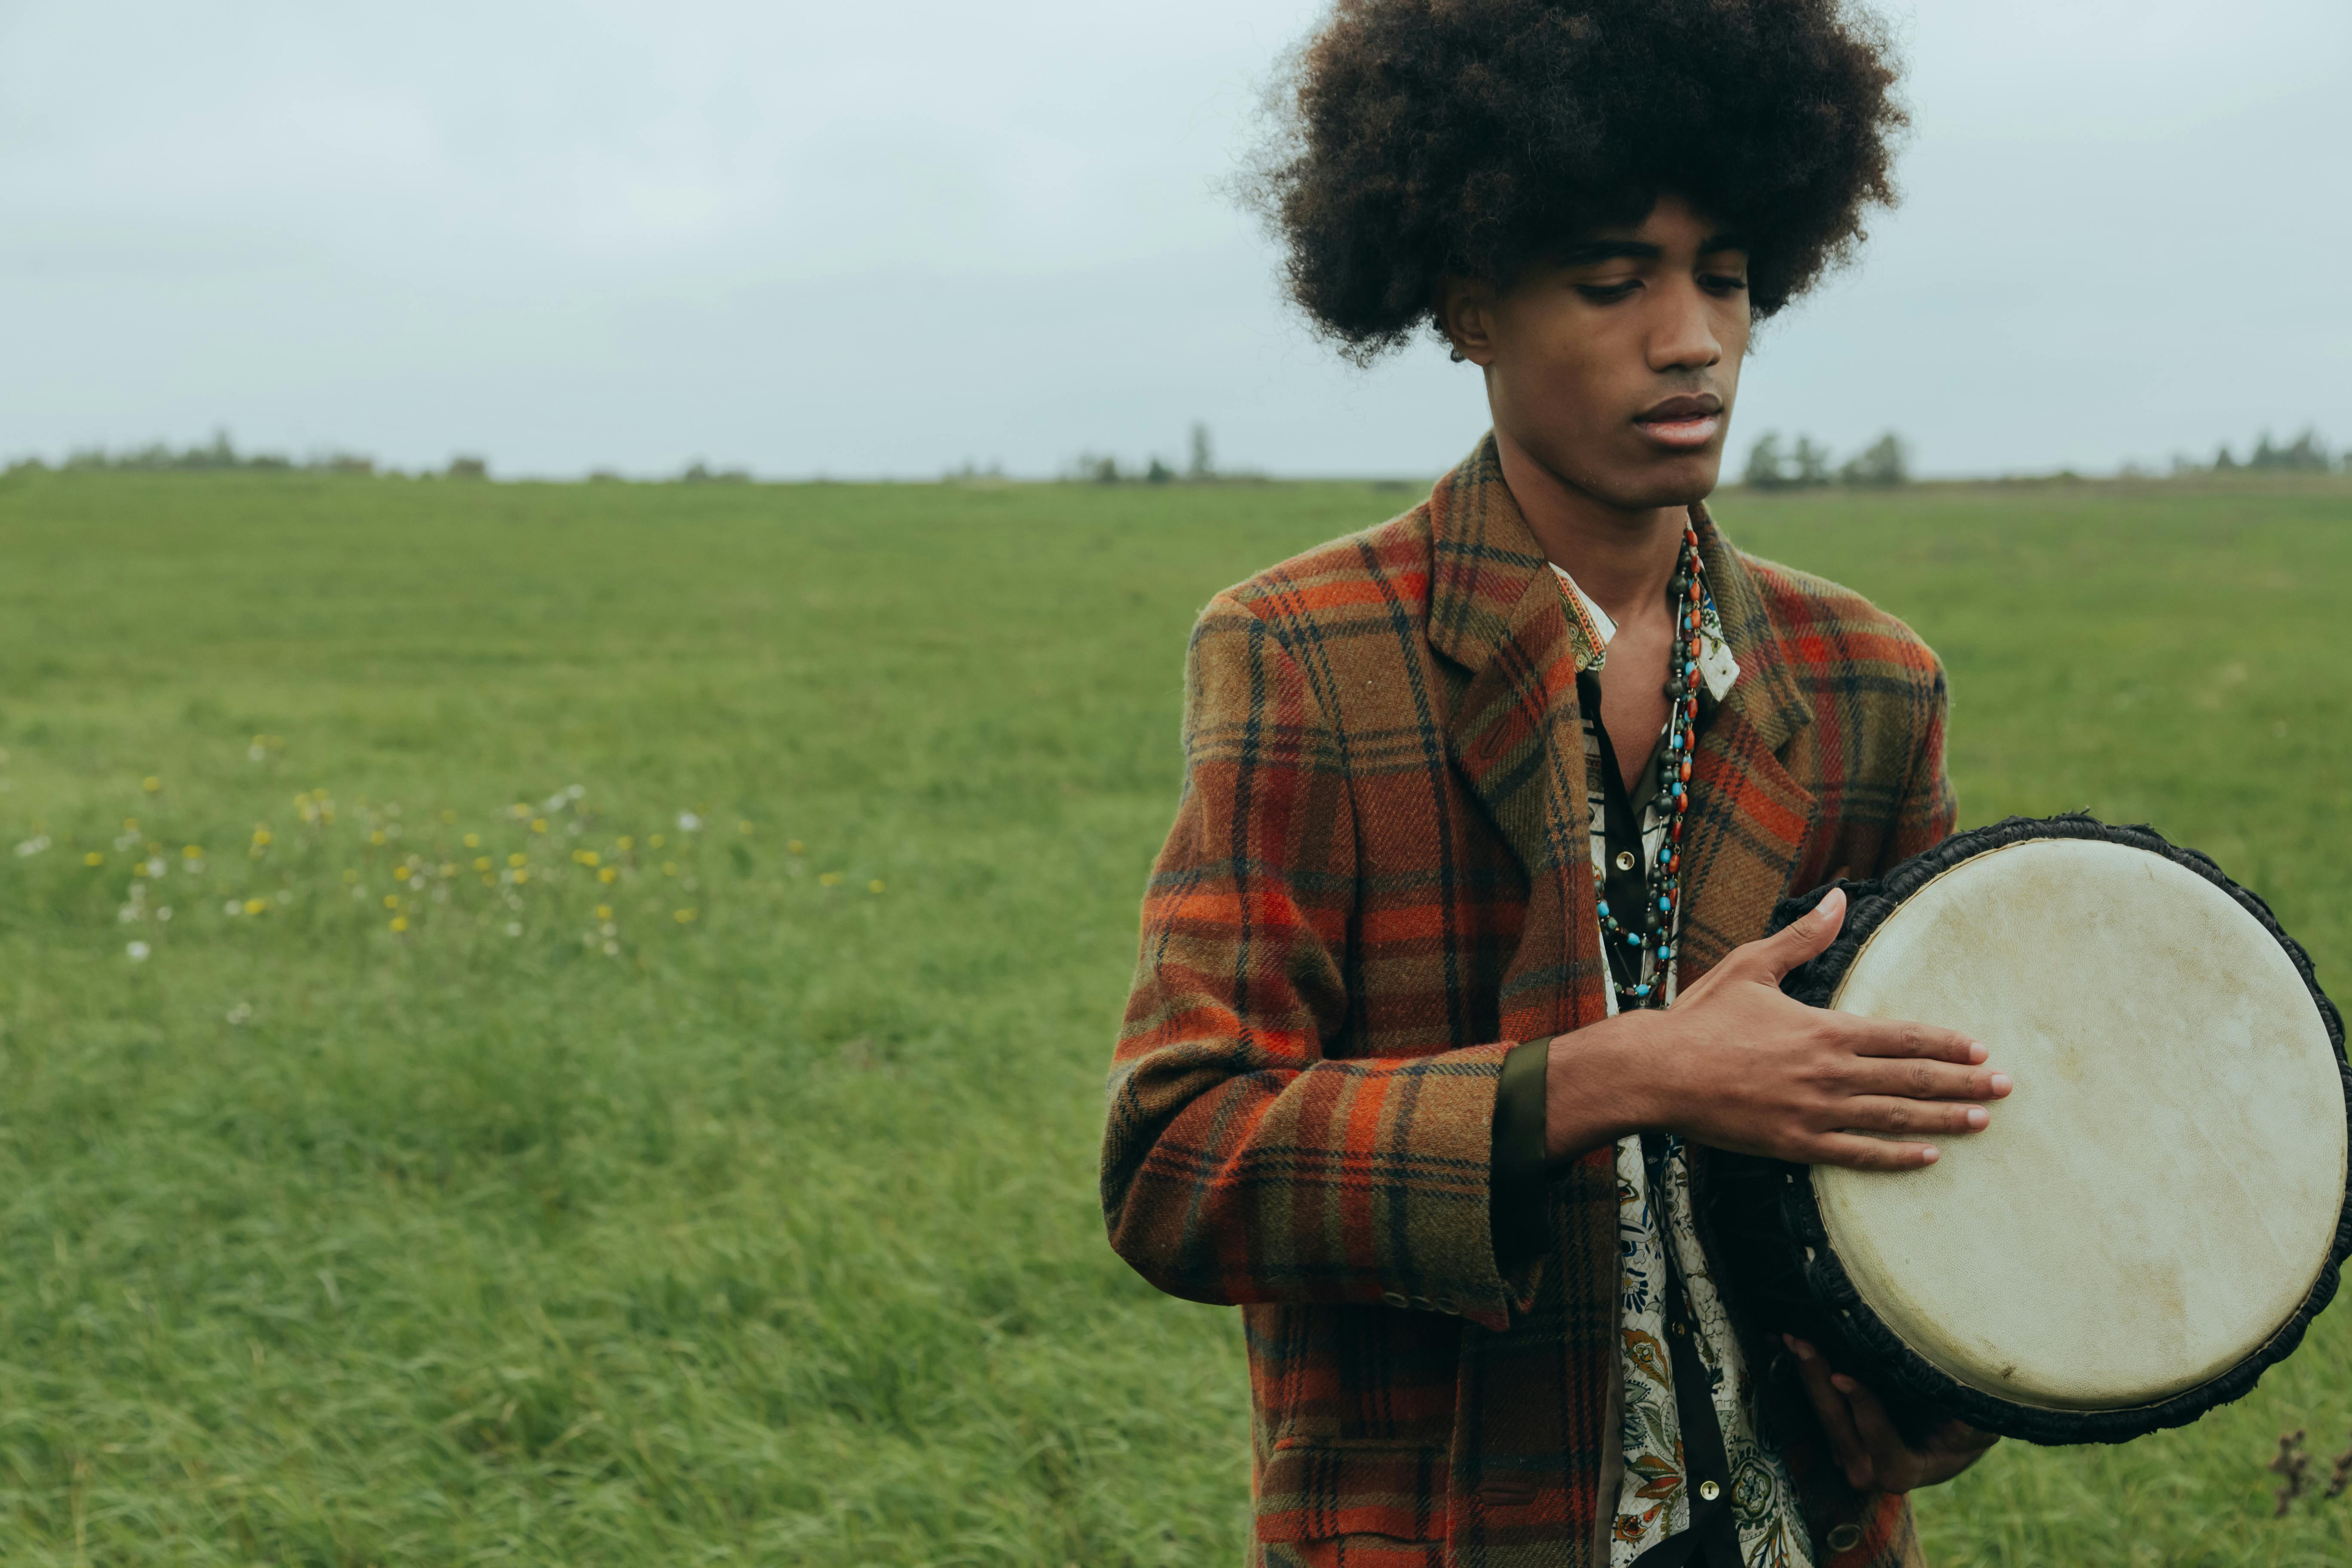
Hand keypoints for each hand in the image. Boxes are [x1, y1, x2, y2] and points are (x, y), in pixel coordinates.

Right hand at [1543, 887, 2012, 1165]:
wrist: (1656, 1073)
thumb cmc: (1700, 1018)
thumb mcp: (1751, 966)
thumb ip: (1802, 939)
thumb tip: (1837, 899)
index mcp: (1823, 1029)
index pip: (1902, 1037)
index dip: (1946, 1044)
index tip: (1982, 1049)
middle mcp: (1829, 1074)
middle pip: (1910, 1080)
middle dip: (1963, 1083)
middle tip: (2006, 1089)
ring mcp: (1814, 1113)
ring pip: (1893, 1118)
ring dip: (1942, 1120)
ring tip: (1981, 1121)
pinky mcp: (1794, 1145)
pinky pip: (1857, 1155)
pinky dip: (1895, 1157)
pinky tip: (1926, 1158)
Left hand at [1785, 1336, 1997, 1491]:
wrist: (1949, 1424)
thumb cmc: (1967, 1427)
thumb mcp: (1979, 1426)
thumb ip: (1970, 1423)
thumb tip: (1962, 1400)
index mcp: (1905, 1470)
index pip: (1884, 1451)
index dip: (1865, 1414)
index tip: (1845, 1377)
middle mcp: (1870, 1466)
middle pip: (1839, 1430)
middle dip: (1819, 1385)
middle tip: (1805, 1346)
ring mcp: (1849, 1449)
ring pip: (1822, 1415)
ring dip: (1806, 1376)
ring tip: (1794, 1339)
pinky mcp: (1837, 1427)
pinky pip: (1816, 1401)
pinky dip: (1799, 1372)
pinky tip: (1780, 1342)